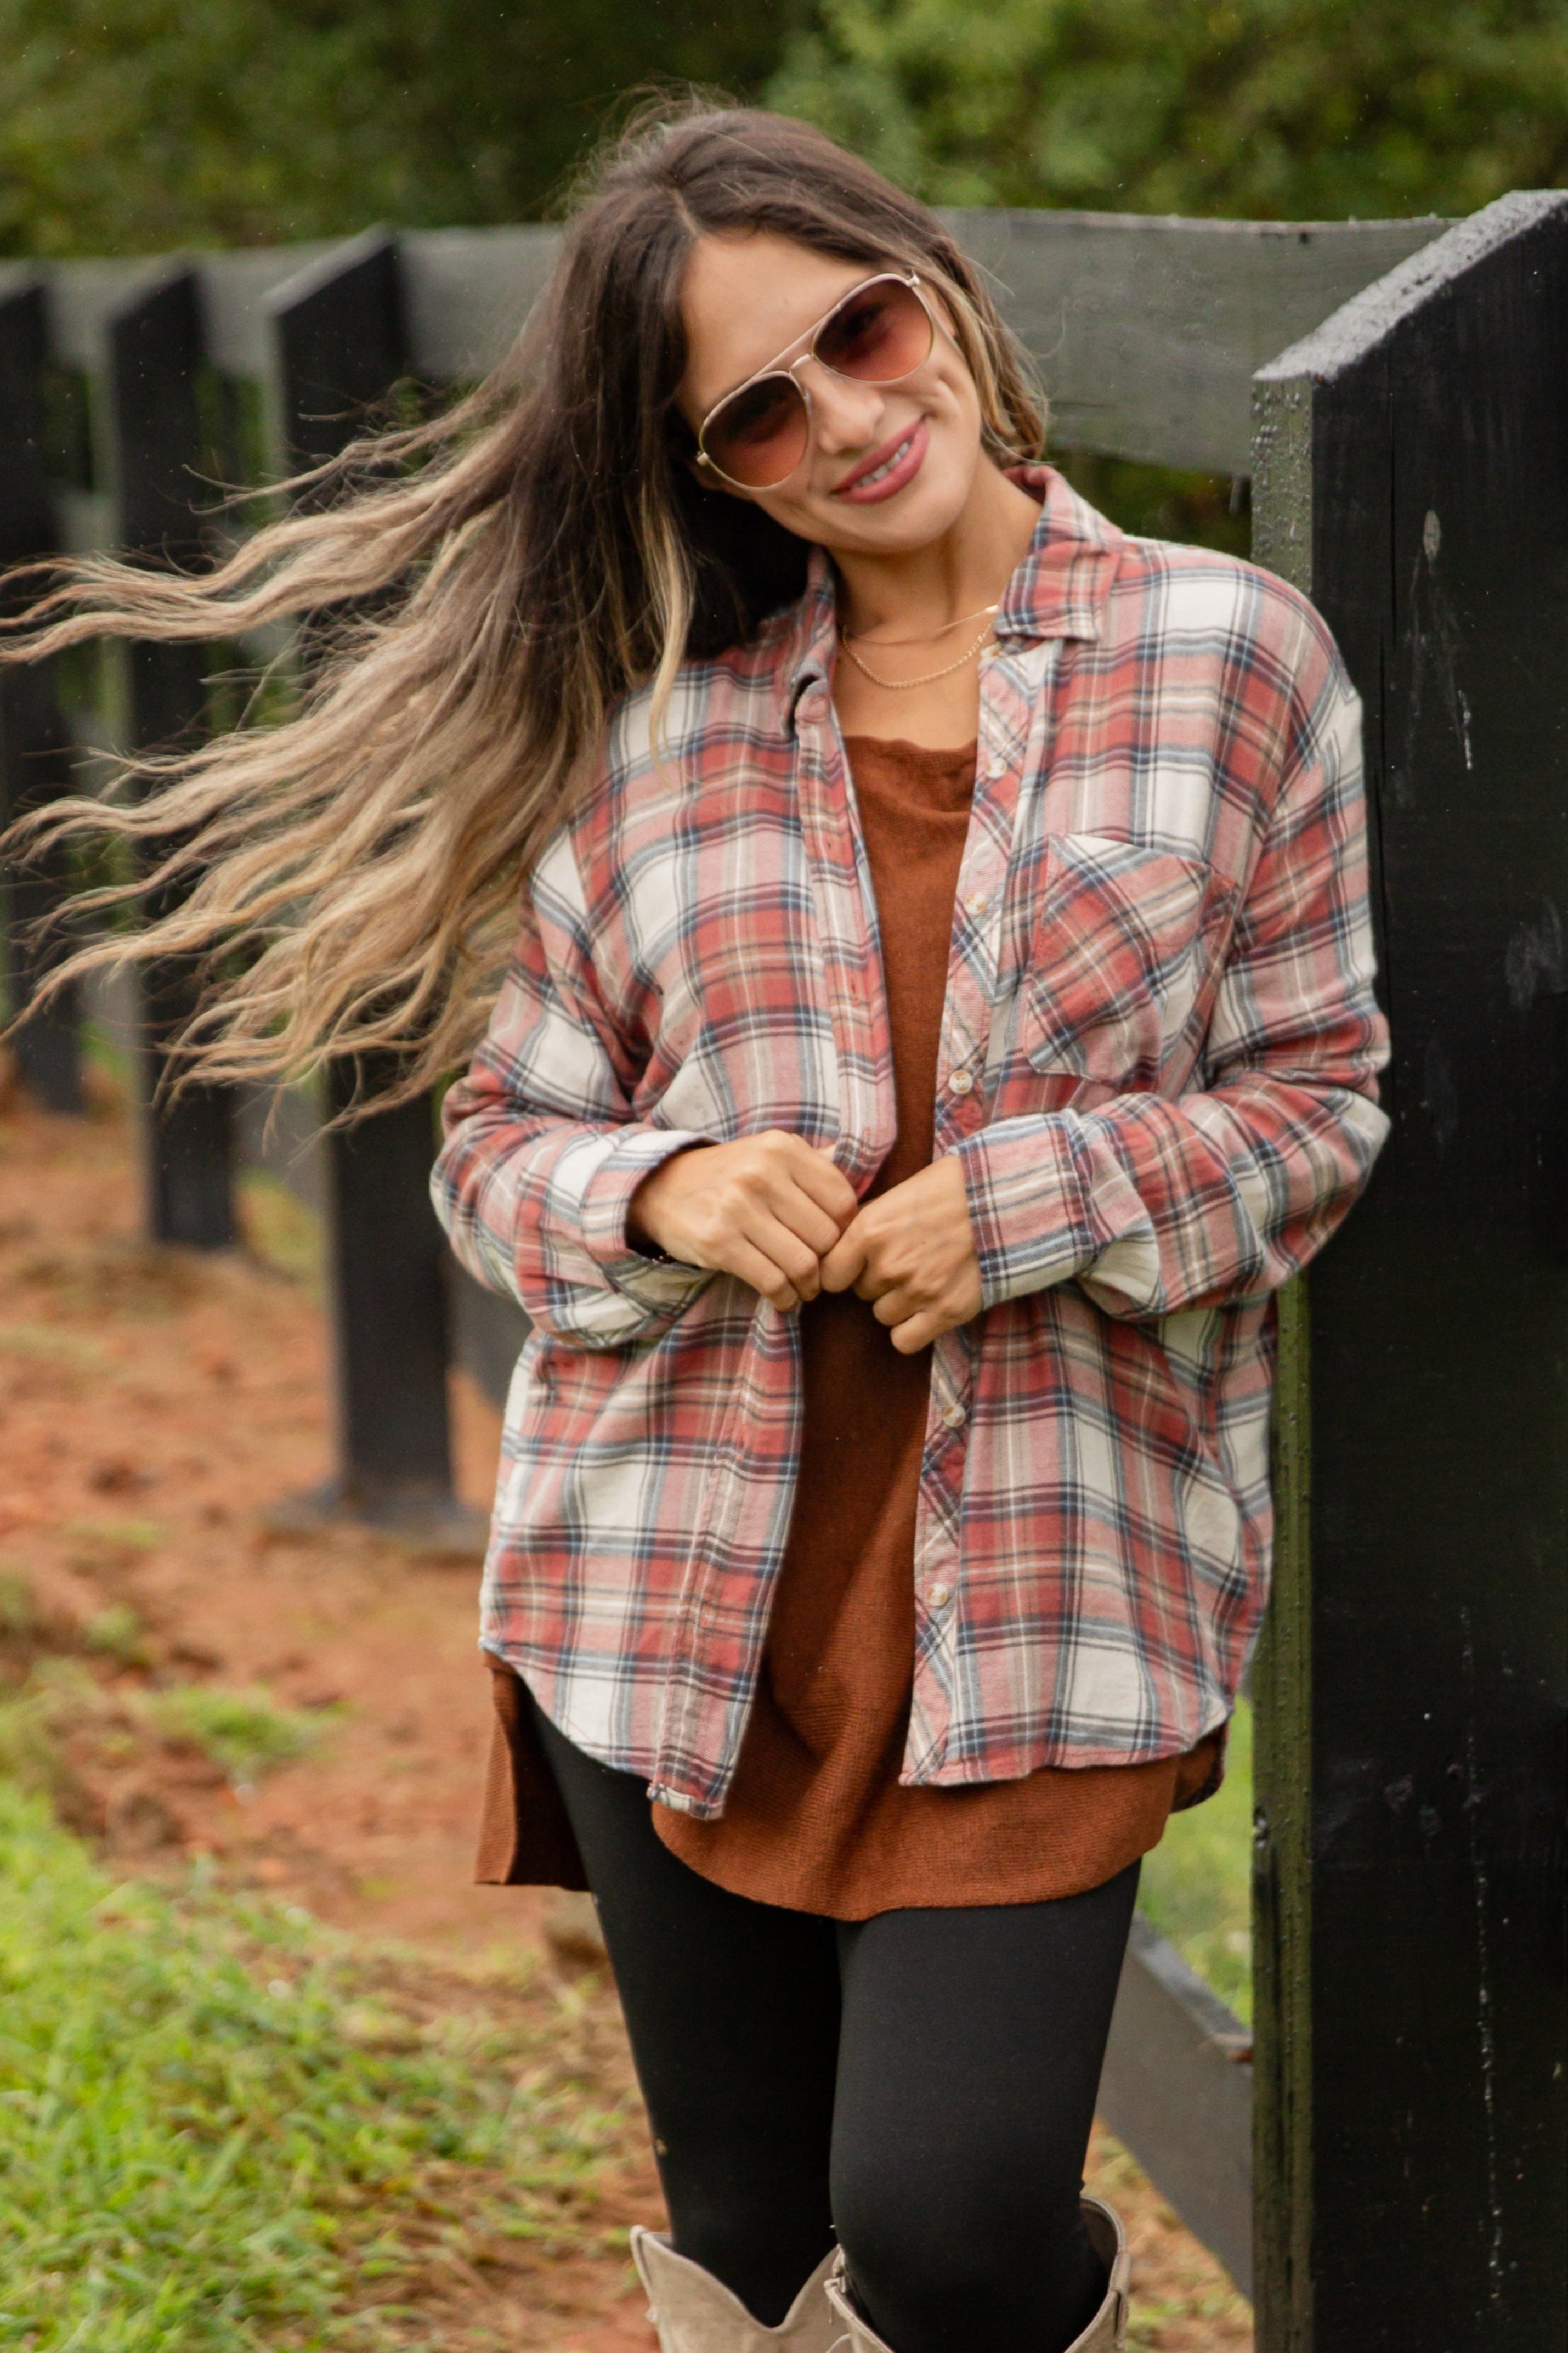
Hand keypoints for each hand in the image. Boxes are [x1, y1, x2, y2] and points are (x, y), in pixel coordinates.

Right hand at [627, 1132, 858, 1311]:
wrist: (661, 1188)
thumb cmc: (728, 1176)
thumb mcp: (769, 1154)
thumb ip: (813, 1165)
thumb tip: (862, 1180)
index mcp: (782, 1148)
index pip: (843, 1202)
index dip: (845, 1231)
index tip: (831, 1244)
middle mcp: (762, 1172)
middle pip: (826, 1237)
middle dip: (827, 1264)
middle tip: (818, 1273)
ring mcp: (738, 1206)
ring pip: (802, 1264)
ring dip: (808, 1287)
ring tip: (803, 1288)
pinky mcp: (718, 1241)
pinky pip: (772, 1282)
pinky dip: (785, 1298)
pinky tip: (783, 1297)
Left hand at [819, 1156, 982, 1352]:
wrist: (1007, 1201)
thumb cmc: (951, 1188)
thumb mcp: (898, 1192)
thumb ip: (866, 1219)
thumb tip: (837, 1238)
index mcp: (870, 1231)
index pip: (829, 1274)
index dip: (842, 1271)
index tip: (854, 1267)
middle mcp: (888, 1265)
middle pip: (861, 1293)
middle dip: (878, 1281)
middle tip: (907, 1261)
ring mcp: (918, 1291)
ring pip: (883, 1316)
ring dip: (898, 1303)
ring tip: (924, 1278)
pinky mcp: (946, 1312)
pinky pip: (904, 1341)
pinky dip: (912, 1331)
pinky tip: (927, 1310)